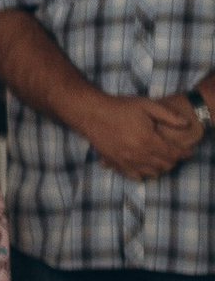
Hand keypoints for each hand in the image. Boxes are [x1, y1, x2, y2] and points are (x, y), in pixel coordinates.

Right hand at [83, 89, 206, 181]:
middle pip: (164, 165)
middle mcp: (138, 154)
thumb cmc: (120, 107)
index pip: (173, 154)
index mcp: (148, 140)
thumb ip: (168, 115)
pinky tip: (144, 164)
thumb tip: (186, 124)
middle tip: (175, 153)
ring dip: (159, 167)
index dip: (183, 153)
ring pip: (151, 173)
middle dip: (173, 161)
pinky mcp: (116, 163)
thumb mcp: (147, 105)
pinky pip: (134, 175)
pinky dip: (143, 173)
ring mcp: (126, 161)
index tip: (188, 151)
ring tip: (161, 158)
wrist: (92, 113)